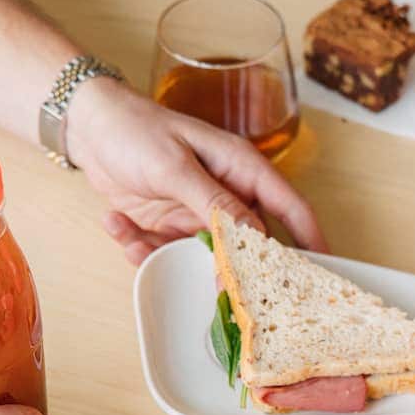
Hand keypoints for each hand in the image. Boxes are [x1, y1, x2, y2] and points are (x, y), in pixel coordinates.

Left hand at [64, 79, 324, 265]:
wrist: (89, 126)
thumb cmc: (136, 129)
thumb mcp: (176, 165)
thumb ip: (215, 203)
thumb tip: (254, 239)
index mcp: (241, 169)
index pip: (289, 207)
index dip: (311, 239)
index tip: (325, 272)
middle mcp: (226, 195)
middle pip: (248, 245)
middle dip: (228, 269)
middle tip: (213, 289)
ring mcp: (198, 214)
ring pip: (202, 258)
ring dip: (167, 255)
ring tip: (135, 238)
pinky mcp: (169, 227)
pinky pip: (166, 254)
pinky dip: (139, 247)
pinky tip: (116, 221)